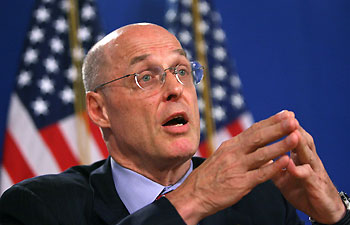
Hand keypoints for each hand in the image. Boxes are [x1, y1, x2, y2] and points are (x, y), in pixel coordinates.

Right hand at [167, 110, 299, 224]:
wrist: (193, 195)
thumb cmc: (209, 177)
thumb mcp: (222, 158)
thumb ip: (241, 153)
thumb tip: (263, 151)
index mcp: (230, 145)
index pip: (254, 130)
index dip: (271, 122)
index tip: (286, 114)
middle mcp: (234, 153)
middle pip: (259, 137)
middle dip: (278, 128)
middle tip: (294, 119)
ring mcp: (237, 168)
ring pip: (262, 153)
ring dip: (281, 144)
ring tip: (297, 136)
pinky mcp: (240, 183)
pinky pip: (260, 174)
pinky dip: (274, 167)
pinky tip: (286, 161)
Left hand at [272, 121, 345, 223]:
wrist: (323, 209)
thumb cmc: (303, 189)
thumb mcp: (284, 176)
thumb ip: (272, 165)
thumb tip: (256, 155)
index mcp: (300, 156)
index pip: (292, 137)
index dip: (284, 127)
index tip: (275, 115)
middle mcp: (308, 159)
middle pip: (302, 140)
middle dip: (293, 128)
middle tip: (286, 115)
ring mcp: (313, 171)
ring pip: (307, 153)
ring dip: (299, 143)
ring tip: (291, 133)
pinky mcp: (315, 185)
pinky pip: (307, 175)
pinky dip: (298, 170)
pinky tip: (290, 165)